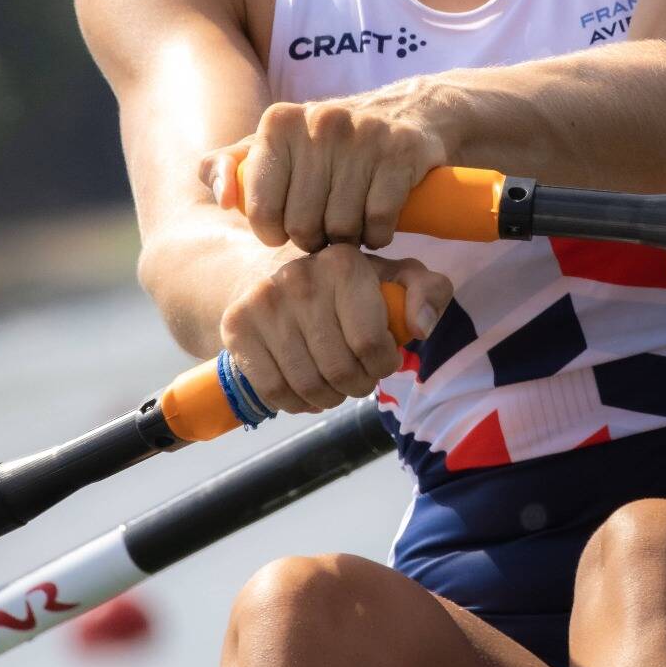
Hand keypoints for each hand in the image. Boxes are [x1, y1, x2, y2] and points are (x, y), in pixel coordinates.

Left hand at [199, 90, 449, 251]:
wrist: (410, 111)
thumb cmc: (329, 142)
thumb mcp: (275, 146)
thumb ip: (229, 167)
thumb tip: (222, 199)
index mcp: (279, 123)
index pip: (261, 210)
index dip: (273, 232)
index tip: (287, 228)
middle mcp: (319, 122)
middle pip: (303, 224)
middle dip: (313, 239)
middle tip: (323, 230)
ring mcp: (363, 134)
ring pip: (342, 227)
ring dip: (347, 239)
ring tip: (350, 226)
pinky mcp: (402, 150)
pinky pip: (379, 221)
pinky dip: (378, 235)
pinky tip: (377, 225)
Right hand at [218, 243, 452, 413]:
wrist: (273, 275)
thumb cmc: (347, 286)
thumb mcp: (395, 279)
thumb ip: (428, 293)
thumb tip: (422, 326)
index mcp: (344, 262)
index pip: (370, 343)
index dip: (382, 364)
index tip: (382, 361)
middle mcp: (300, 277)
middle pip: (339, 369)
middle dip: (358, 384)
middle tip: (359, 378)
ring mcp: (264, 301)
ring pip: (307, 385)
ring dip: (329, 398)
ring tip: (335, 385)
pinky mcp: (237, 325)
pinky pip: (273, 390)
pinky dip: (295, 403)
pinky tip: (305, 391)